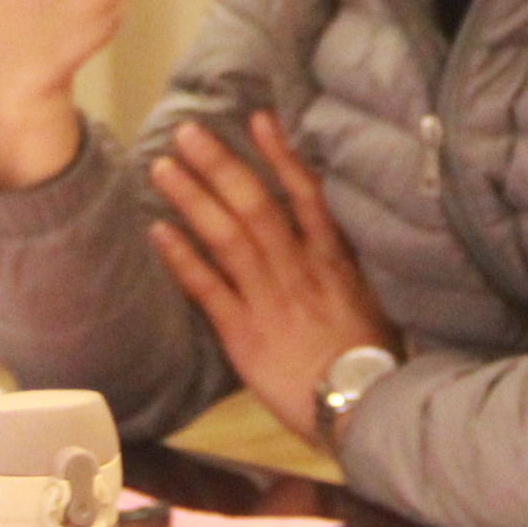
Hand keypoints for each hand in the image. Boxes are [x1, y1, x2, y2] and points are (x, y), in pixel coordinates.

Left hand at [147, 112, 397, 444]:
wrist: (360, 407)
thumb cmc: (369, 355)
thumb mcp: (369, 295)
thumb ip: (343, 260)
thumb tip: (323, 224)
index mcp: (333, 258)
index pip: (306, 194)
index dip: (280, 155)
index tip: (257, 118)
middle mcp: (299, 270)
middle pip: (255, 207)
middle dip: (220, 166)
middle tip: (188, 131)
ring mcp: (269, 300)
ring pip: (227, 238)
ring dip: (194, 199)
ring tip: (163, 167)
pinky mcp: (244, 335)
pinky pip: (209, 290)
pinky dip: (183, 259)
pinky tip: (158, 231)